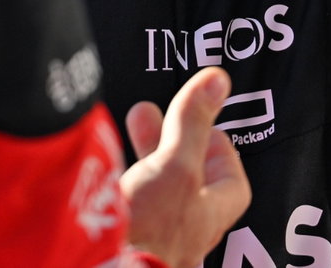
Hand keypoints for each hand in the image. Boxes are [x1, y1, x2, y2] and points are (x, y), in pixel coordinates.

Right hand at [121, 67, 250, 267]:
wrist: (100, 266)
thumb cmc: (148, 231)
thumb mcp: (175, 165)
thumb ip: (192, 123)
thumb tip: (216, 80)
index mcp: (208, 218)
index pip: (231, 182)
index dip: (219, 149)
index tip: (202, 121)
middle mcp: (184, 235)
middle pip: (186, 184)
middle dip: (168, 143)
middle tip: (148, 116)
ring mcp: (152, 240)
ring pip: (154, 194)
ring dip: (142, 161)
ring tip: (120, 134)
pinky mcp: (120, 240)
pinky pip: (126, 207)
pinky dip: (119, 182)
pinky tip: (104, 169)